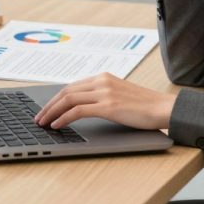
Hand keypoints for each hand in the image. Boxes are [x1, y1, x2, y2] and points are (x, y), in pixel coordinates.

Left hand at [33, 73, 176, 130]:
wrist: (164, 108)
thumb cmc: (145, 106)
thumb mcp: (121, 95)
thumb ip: (104, 95)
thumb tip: (85, 106)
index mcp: (104, 77)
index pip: (72, 86)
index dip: (56, 98)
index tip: (47, 108)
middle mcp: (102, 81)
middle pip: (66, 91)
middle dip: (49, 105)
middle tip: (38, 117)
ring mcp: (105, 92)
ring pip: (68, 99)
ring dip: (52, 112)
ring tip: (43, 123)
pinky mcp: (108, 106)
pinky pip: (78, 111)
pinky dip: (63, 118)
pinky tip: (57, 125)